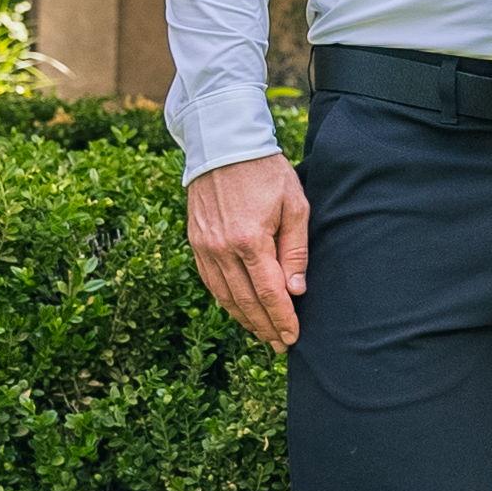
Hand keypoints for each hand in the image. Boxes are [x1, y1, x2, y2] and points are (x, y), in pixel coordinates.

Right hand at [187, 152, 310, 348]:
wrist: (223, 144)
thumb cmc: (266, 172)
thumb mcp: (294, 205)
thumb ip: (295, 250)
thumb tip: (296, 290)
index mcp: (249, 240)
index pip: (268, 293)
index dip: (281, 318)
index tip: (292, 337)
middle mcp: (221, 248)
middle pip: (245, 301)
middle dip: (264, 326)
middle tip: (281, 345)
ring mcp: (204, 246)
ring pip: (224, 296)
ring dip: (244, 319)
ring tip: (263, 334)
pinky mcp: (195, 241)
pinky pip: (209, 281)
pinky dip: (225, 300)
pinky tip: (238, 310)